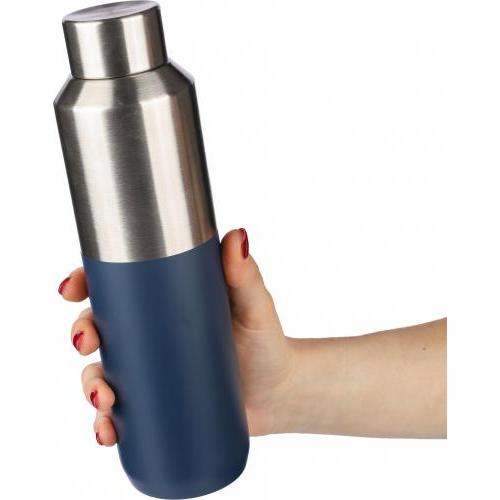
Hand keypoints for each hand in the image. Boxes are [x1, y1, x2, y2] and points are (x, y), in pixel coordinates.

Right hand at [58, 228, 294, 445]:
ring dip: (89, 387)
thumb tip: (238, 236)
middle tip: (88, 343)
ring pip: (102, 375)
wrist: (280, 392)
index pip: (117, 287)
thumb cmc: (266, 342)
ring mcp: (153, 372)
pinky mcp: (159, 406)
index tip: (72, 289)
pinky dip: (106, 425)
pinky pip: (120, 415)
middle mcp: (152, 335)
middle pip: (99, 329)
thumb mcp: (254, 306)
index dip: (85, 284)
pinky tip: (107, 432)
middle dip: (81, 334)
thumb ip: (246, 274)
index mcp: (166, 303)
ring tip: (104, 401)